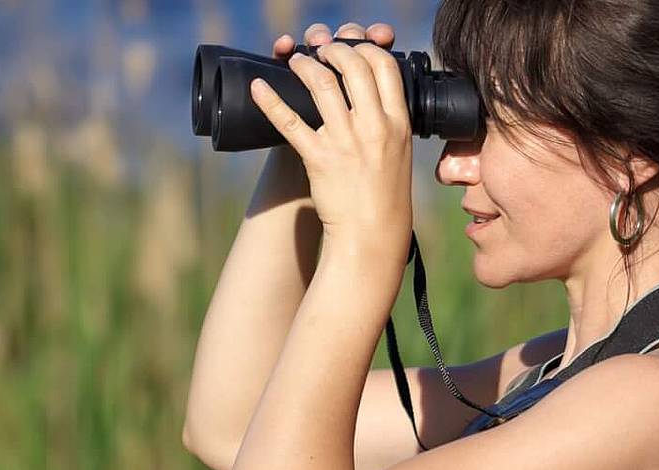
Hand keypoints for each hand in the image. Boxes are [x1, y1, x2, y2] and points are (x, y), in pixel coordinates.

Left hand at [253, 22, 396, 198]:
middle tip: (321, 51)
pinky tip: (258, 87)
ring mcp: (344, 140)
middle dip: (333, 50)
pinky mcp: (318, 157)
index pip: (384, 66)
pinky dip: (270, 100)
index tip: (352, 47)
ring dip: (304, 65)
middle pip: (353, 66)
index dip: (365, 48)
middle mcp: (373, 126)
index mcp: (398, 122)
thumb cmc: (385, 193)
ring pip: (321, 84)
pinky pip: (289, 121)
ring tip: (296, 61)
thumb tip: (373, 92)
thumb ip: (388, 119)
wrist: (371, 232)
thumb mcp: (400, 150)